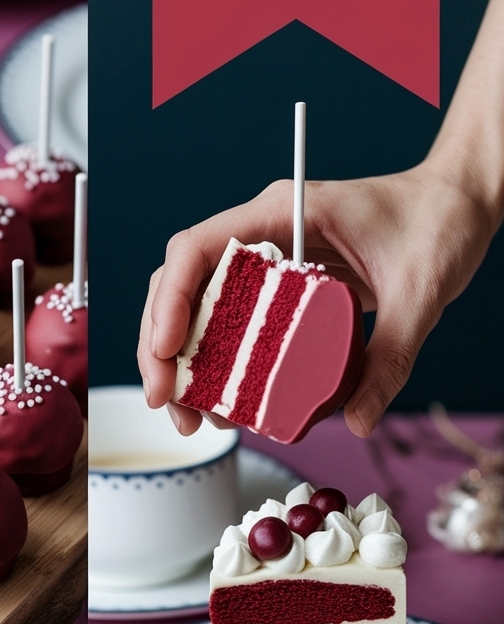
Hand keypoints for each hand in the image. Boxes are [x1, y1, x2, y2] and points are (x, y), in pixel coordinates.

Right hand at [138, 159, 496, 437]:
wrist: (459, 203)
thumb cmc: (439, 222)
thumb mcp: (420, 291)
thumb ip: (390, 355)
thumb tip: (358, 420)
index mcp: (280, 211)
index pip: (197, 249)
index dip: (171, 301)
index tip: (167, 353)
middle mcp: (262, 231)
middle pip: (183, 285)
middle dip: (163, 346)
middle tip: (170, 404)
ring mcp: (268, 259)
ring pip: (200, 307)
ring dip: (186, 362)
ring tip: (195, 416)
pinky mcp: (282, 287)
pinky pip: (234, 323)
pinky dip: (221, 363)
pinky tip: (226, 401)